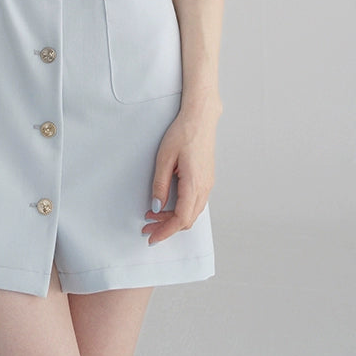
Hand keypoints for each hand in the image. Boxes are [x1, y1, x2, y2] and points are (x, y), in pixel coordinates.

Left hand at [142, 104, 219, 244]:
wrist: (200, 118)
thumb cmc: (183, 133)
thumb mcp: (164, 158)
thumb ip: (160, 184)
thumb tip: (156, 206)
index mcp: (194, 184)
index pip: (181, 219)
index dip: (165, 231)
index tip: (152, 237)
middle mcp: (204, 187)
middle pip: (187, 220)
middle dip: (167, 228)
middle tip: (147, 227)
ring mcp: (207, 184)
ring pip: (192, 213)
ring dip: (173, 219)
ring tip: (153, 216)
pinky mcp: (206, 179)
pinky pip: (195, 203)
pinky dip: (181, 209)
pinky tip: (168, 204)